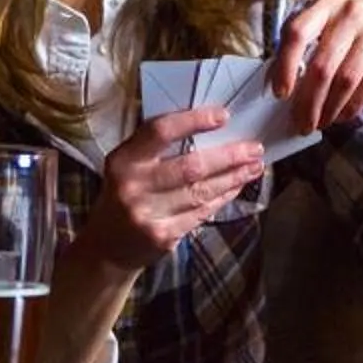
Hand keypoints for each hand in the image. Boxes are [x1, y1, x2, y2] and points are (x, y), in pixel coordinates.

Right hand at [85, 106, 266, 269]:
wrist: (108, 247)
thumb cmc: (125, 195)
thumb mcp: (128, 166)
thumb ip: (156, 148)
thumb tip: (208, 127)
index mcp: (123, 160)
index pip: (160, 132)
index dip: (194, 121)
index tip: (223, 116)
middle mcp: (132, 187)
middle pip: (190, 166)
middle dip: (229, 157)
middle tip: (254, 148)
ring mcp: (147, 214)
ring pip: (201, 191)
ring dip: (233, 177)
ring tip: (254, 166)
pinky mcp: (162, 237)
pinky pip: (201, 212)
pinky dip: (222, 198)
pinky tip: (236, 187)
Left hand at [272, 0, 362, 132]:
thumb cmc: (355, 24)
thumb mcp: (330, 20)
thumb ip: (306, 44)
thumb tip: (280, 87)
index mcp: (326, 3)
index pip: (297, 33)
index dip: (285, 66)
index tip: (280, 94)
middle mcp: (352, 13)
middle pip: (322, 66)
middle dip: (309, 102)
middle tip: (302, 124)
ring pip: (345, 81)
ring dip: (329, 109)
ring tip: (321, 122)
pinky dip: (351, 107)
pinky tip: (341, 116)